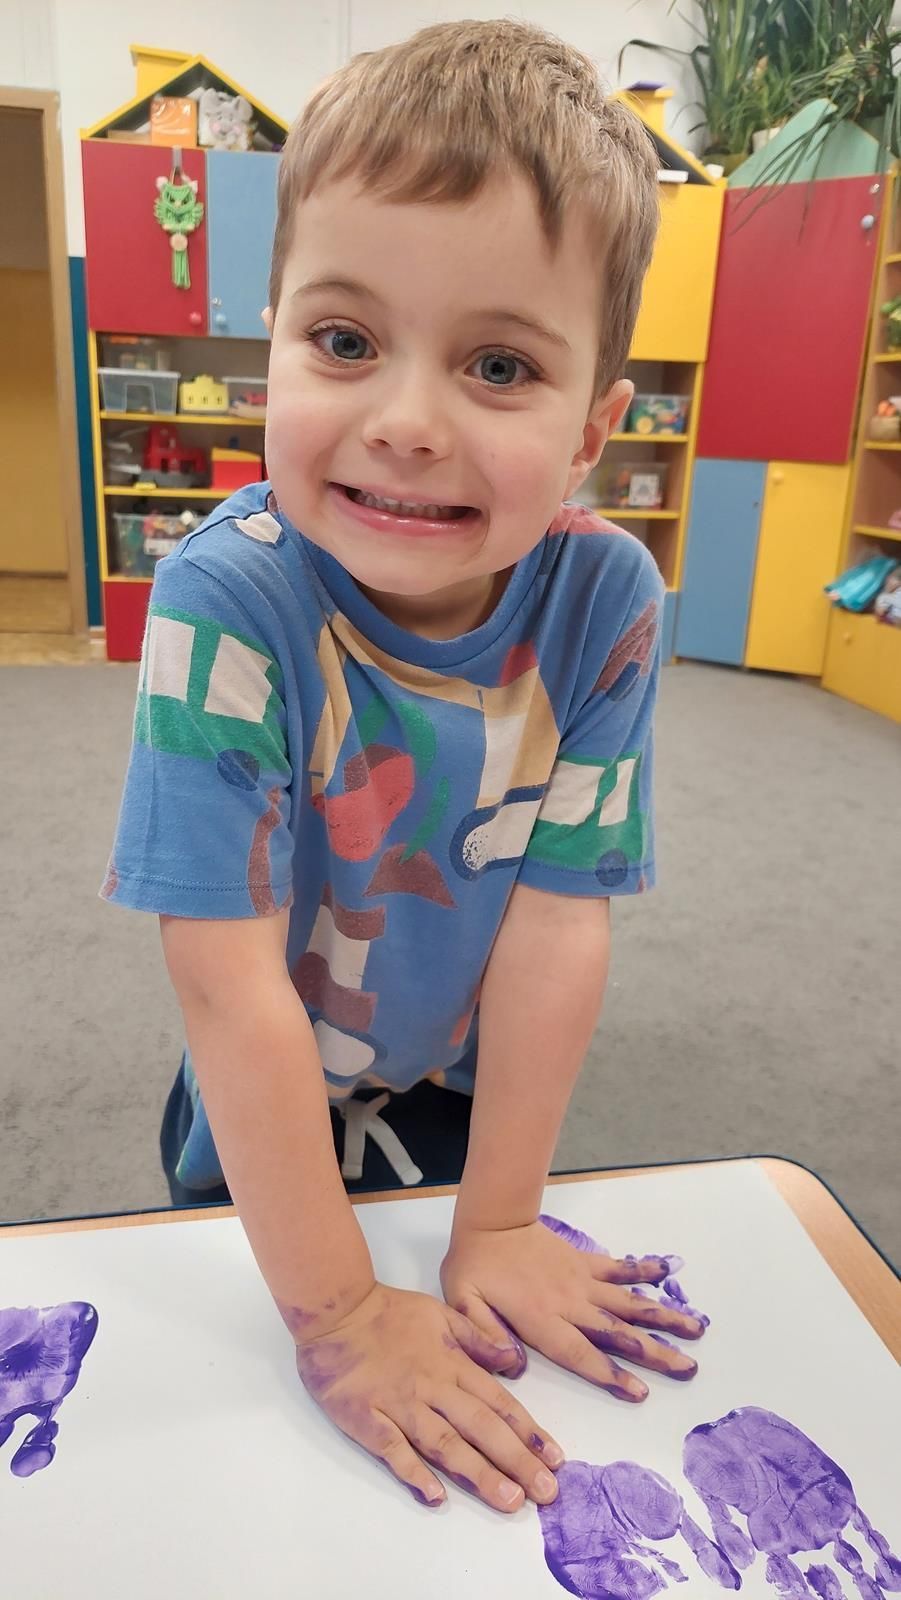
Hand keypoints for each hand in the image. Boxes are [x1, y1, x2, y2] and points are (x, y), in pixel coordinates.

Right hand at [291, 1282, 565, 1512]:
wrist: (335, 1308)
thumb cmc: (390, 1311)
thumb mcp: (442, 1312)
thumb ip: (478, 1337)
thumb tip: (514, 1360)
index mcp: (452, 1364)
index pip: (498, 1402)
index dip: (528, 1432)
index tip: (555, 1459)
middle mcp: (432, 1388)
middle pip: (480, 1427)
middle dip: (517, 1460)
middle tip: (546, 1492)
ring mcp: (400, 1405)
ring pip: (445, 1443)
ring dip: (478, 1472)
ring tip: (508, 1500)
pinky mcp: (366, 1419)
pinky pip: (393, 1449)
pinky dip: (414, 1472)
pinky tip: (435, 1496)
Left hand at [441, 1217, 706, 1400]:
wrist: (489, 1220)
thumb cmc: (474, 1267)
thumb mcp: (463, 1304)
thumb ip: (484, 1335)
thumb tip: (513, 1366)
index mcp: (542, 1320)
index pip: (581, 1354)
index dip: (611, 1374)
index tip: (642, 1392)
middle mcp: (571, 1303)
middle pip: (618, 1333)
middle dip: (655, 1352)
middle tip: (690, 1368)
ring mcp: (582, 1281)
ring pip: (629, 1303)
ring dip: (663, 1316)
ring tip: (697, 1329)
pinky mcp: (584, 1261)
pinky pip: (618, 1268)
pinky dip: (644, 1270)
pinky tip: (669, 1272)